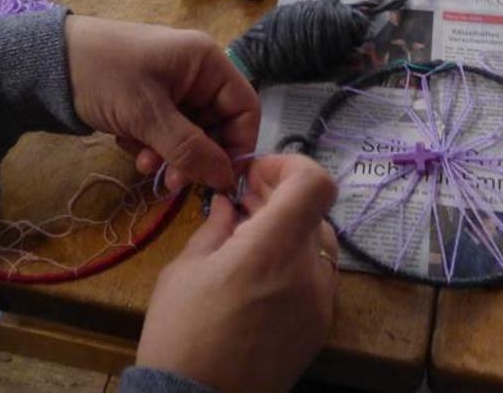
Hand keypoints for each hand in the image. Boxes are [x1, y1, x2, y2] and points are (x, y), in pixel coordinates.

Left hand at [64, 16, 259, 192]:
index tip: (219, 177)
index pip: (244, 107)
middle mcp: (195, 72)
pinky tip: (127, 144)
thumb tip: (227, 180)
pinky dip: (151, 143)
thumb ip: (190, 148)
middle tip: (171, 181)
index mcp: (206, 61)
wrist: (46, 62)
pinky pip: (165, 130)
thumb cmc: (104, 76)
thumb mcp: (148, 115)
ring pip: (189, 132)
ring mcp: (172, 85)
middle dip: (195, 155)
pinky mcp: (149, 99)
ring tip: (141, 162)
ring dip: (170, 154)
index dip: (237, 145)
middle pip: (216, 124)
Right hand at [137, 156, 339, 392]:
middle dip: (281, 198)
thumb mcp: (185, 270)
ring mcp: (320, 303)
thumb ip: (215, 226)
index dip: (290, 166)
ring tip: (250, 240)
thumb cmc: (181, 335)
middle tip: (245, 203)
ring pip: (319, 243)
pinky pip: (318, 277)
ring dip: (291, 230)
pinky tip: (261, 276)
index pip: (314, 183)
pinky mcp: (320, 328)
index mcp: (272, 249)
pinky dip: (296, 262)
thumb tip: (230, 203)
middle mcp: (308, 272)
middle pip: (314, 211)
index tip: (257, 175)